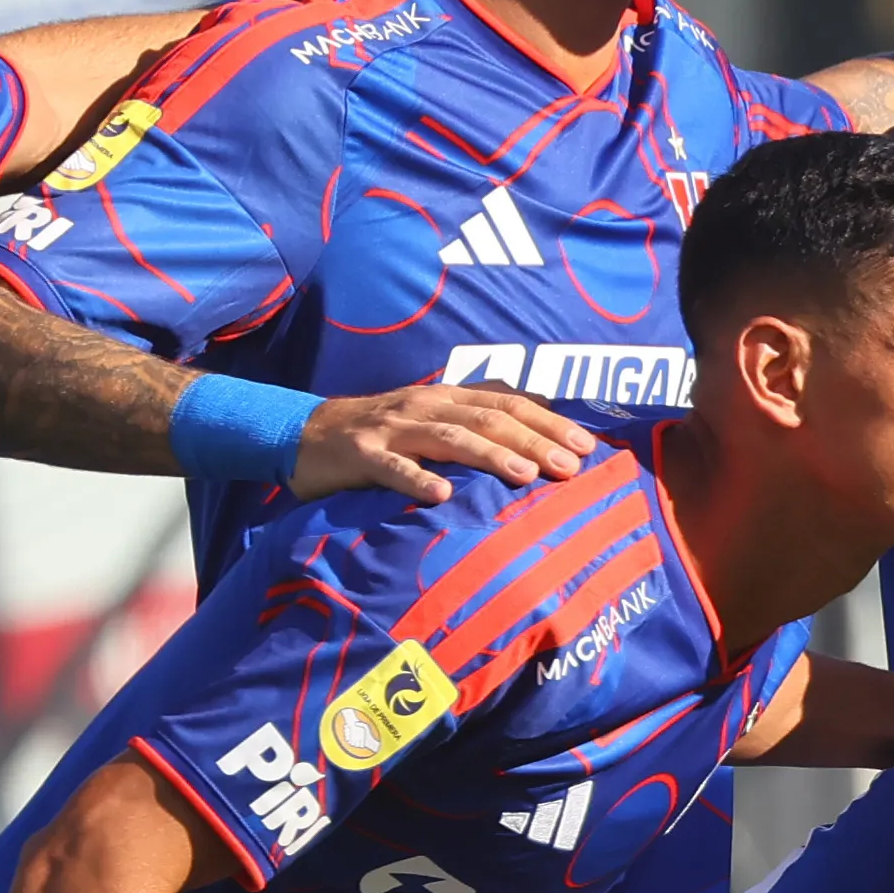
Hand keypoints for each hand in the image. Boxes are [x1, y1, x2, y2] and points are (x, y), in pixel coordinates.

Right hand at [287, 382, 602, 504]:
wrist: (306, 434)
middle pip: (488, 418)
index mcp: (448, 397)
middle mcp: (426, 406)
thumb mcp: (434, 420)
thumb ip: (478, 422)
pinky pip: (391, 468)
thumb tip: (539, 430)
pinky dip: (417, 480)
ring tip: (525, 474)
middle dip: (533, 439)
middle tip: (571, 466)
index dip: (548, 421)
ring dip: (490, 455)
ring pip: (448, 437)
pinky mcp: (361, 454)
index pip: (508, 403)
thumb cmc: (383, 434)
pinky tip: (442, 495)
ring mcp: (392, 428)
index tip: (587, 446)